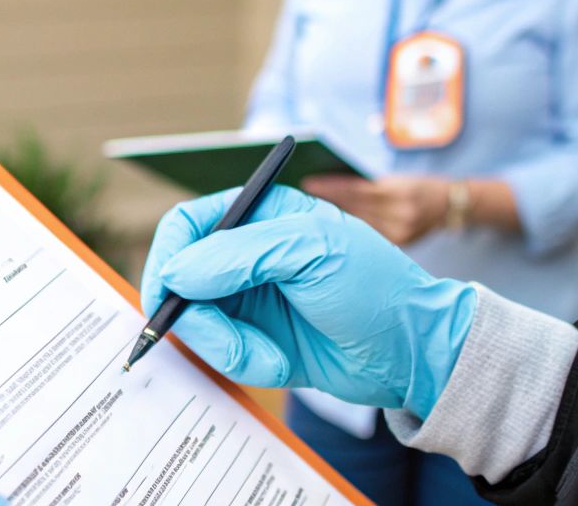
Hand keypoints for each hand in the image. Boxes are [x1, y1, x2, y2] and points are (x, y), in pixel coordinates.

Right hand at [141, 185, 476, 417]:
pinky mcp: (253, 338)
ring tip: (270, 357)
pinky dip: (241, 362)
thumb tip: (177, 273)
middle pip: (182, 277)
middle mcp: (247, 253)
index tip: (167, 294)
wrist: (411, 352)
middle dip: (198, 316)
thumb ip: (239, 256)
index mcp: (261, 214)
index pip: (189, 223)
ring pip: (196, 321)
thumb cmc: (373, 287)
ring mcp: (248, 297)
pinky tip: (279, 364)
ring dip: (225, 345)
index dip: (169, 256)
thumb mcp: (311, 253)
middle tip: (228, 341)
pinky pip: (218, 351)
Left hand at [302, 174, 449, 243]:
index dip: (329, 187)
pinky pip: (368, 237)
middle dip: (326, 204)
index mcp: (397, 191)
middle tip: (301, 198)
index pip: (355, 189)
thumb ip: (367, 186)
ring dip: (334, 220)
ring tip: (310, 214)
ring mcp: (400, 232)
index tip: (306, 183)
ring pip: (358, 226)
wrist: (451, 205)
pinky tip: (333, 230)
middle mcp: (399, 213)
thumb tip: (329, 189)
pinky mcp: (400, 244)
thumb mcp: (395, 180)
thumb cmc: (416, 186)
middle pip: (354, 209)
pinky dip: (350, 233)